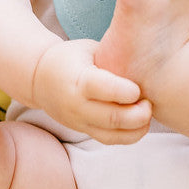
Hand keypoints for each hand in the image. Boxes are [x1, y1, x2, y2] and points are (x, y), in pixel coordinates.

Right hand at [32, 40, 151, 144]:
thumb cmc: (71, 57)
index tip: (139, 88)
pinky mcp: (84, 131)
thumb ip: (113, 56)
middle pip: (112, 118)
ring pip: (113, 136)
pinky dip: (129, 135)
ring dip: (137, 129)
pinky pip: (110, 140)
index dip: (127, 91)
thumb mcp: (89, 49)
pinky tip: (140, 123)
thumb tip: (147, 54)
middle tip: (149, 102)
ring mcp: (79, 122)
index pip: (105, 90)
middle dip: (138, 114)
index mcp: (78, 79)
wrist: (39, 78)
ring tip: (147, 114)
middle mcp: (77, 105)